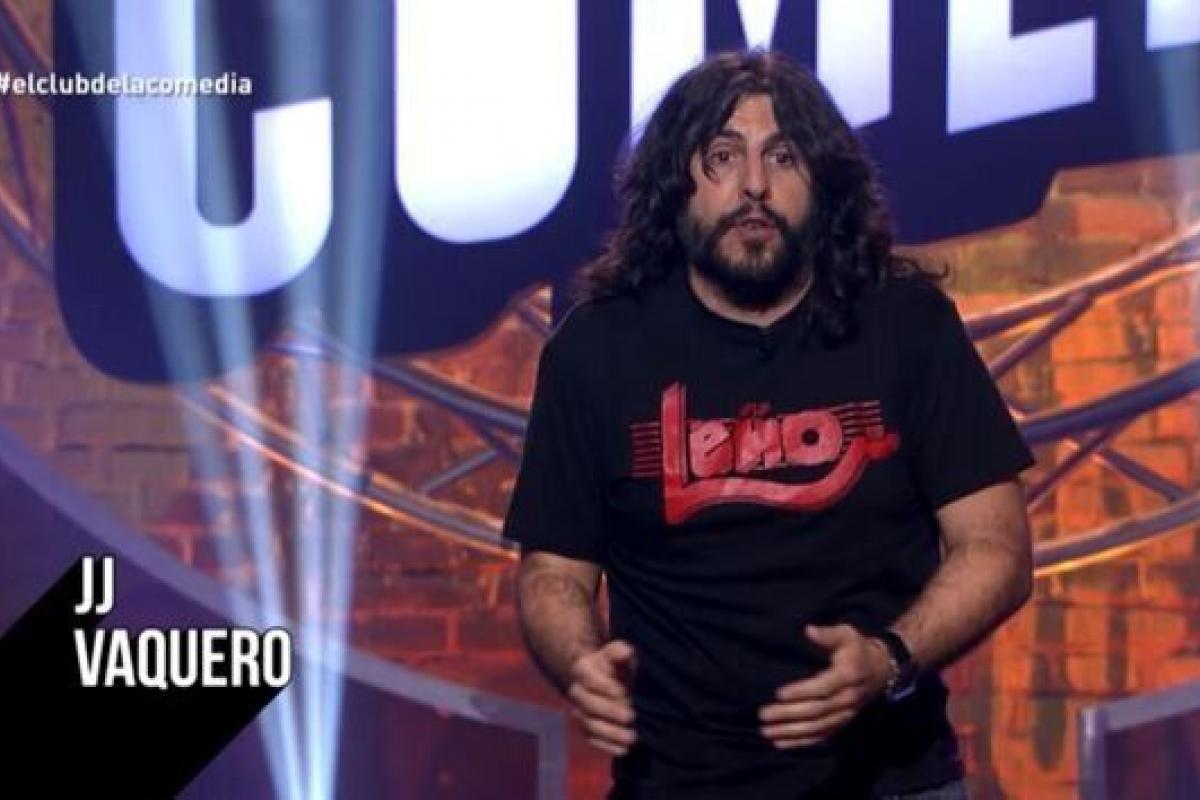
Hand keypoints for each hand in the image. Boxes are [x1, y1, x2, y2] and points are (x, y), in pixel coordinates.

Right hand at [567, 640, 637, 755]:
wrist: (606, 682)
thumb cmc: (615, 666)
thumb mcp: (619, 654)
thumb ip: (620, 652)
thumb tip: (626, 652)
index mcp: (582, 670)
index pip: (588, 678)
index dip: (603, 685)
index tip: (622, 691)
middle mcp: (576, 692)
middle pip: (588, 704)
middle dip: (610, 712)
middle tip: (632, 716)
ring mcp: (579, 712)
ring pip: (590, 725)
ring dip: (611, 733)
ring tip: (632, 737)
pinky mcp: (585, 729)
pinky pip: (592, 740)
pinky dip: (607, 746)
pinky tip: (624, 750)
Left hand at [759, 624, 892, 748]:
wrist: (880, 671)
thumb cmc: (856, 649)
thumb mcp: (846, 634)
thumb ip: (827, 634)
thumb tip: (808, 630)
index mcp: (848, 675)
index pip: (823, 687)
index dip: (801, 692)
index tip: (778, 693)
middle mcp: (848, 698)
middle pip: (816, 711)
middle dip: (788, 715)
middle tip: (763, 714)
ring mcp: (845, 714)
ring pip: (817, 728)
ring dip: (790, 732)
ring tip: (766, 731)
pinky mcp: (841, 724)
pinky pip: (821, 736)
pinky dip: (800, 742)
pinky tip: (780, 743)